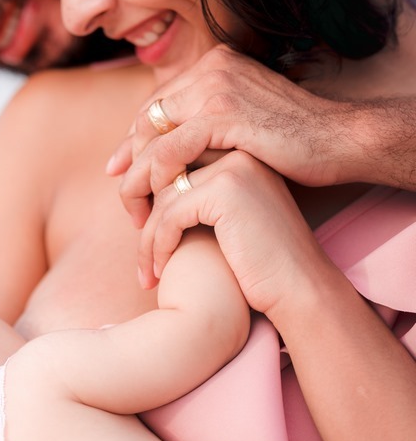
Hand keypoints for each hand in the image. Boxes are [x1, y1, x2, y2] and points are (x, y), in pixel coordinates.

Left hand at [107, 46, 349, 228]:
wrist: (341, 141)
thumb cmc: (299, 141)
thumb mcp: (247, 121)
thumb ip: (212, 121)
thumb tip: (175, 141)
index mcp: (217, 64)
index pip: (159, 102)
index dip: (134, 138)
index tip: (120, 168)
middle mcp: (212, 68)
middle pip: (148, 117)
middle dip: (128, 157)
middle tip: (120, 190)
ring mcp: (216, 88)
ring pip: (151, 136)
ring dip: (138, 178)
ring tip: (138, 212)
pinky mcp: (222, 115)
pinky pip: (170, 151)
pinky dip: (157, 181)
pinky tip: (158, 206)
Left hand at [136, 151, 333, 320]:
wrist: (301, 290)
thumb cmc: (260, 261)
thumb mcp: (224, 217)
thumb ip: (193, 192)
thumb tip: (138, 181)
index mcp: (238, 151)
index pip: (174, 157)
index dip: (147, 188)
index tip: (138, 222)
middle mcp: (237, 151)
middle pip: (163, 171)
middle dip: (139, 208)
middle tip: (138, 247)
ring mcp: (234, 167)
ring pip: (161, 195)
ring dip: (147, 237)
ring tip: (147, 270)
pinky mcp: (226, 191)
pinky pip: (170, 214)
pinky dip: (159, 246)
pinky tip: (161, 270)